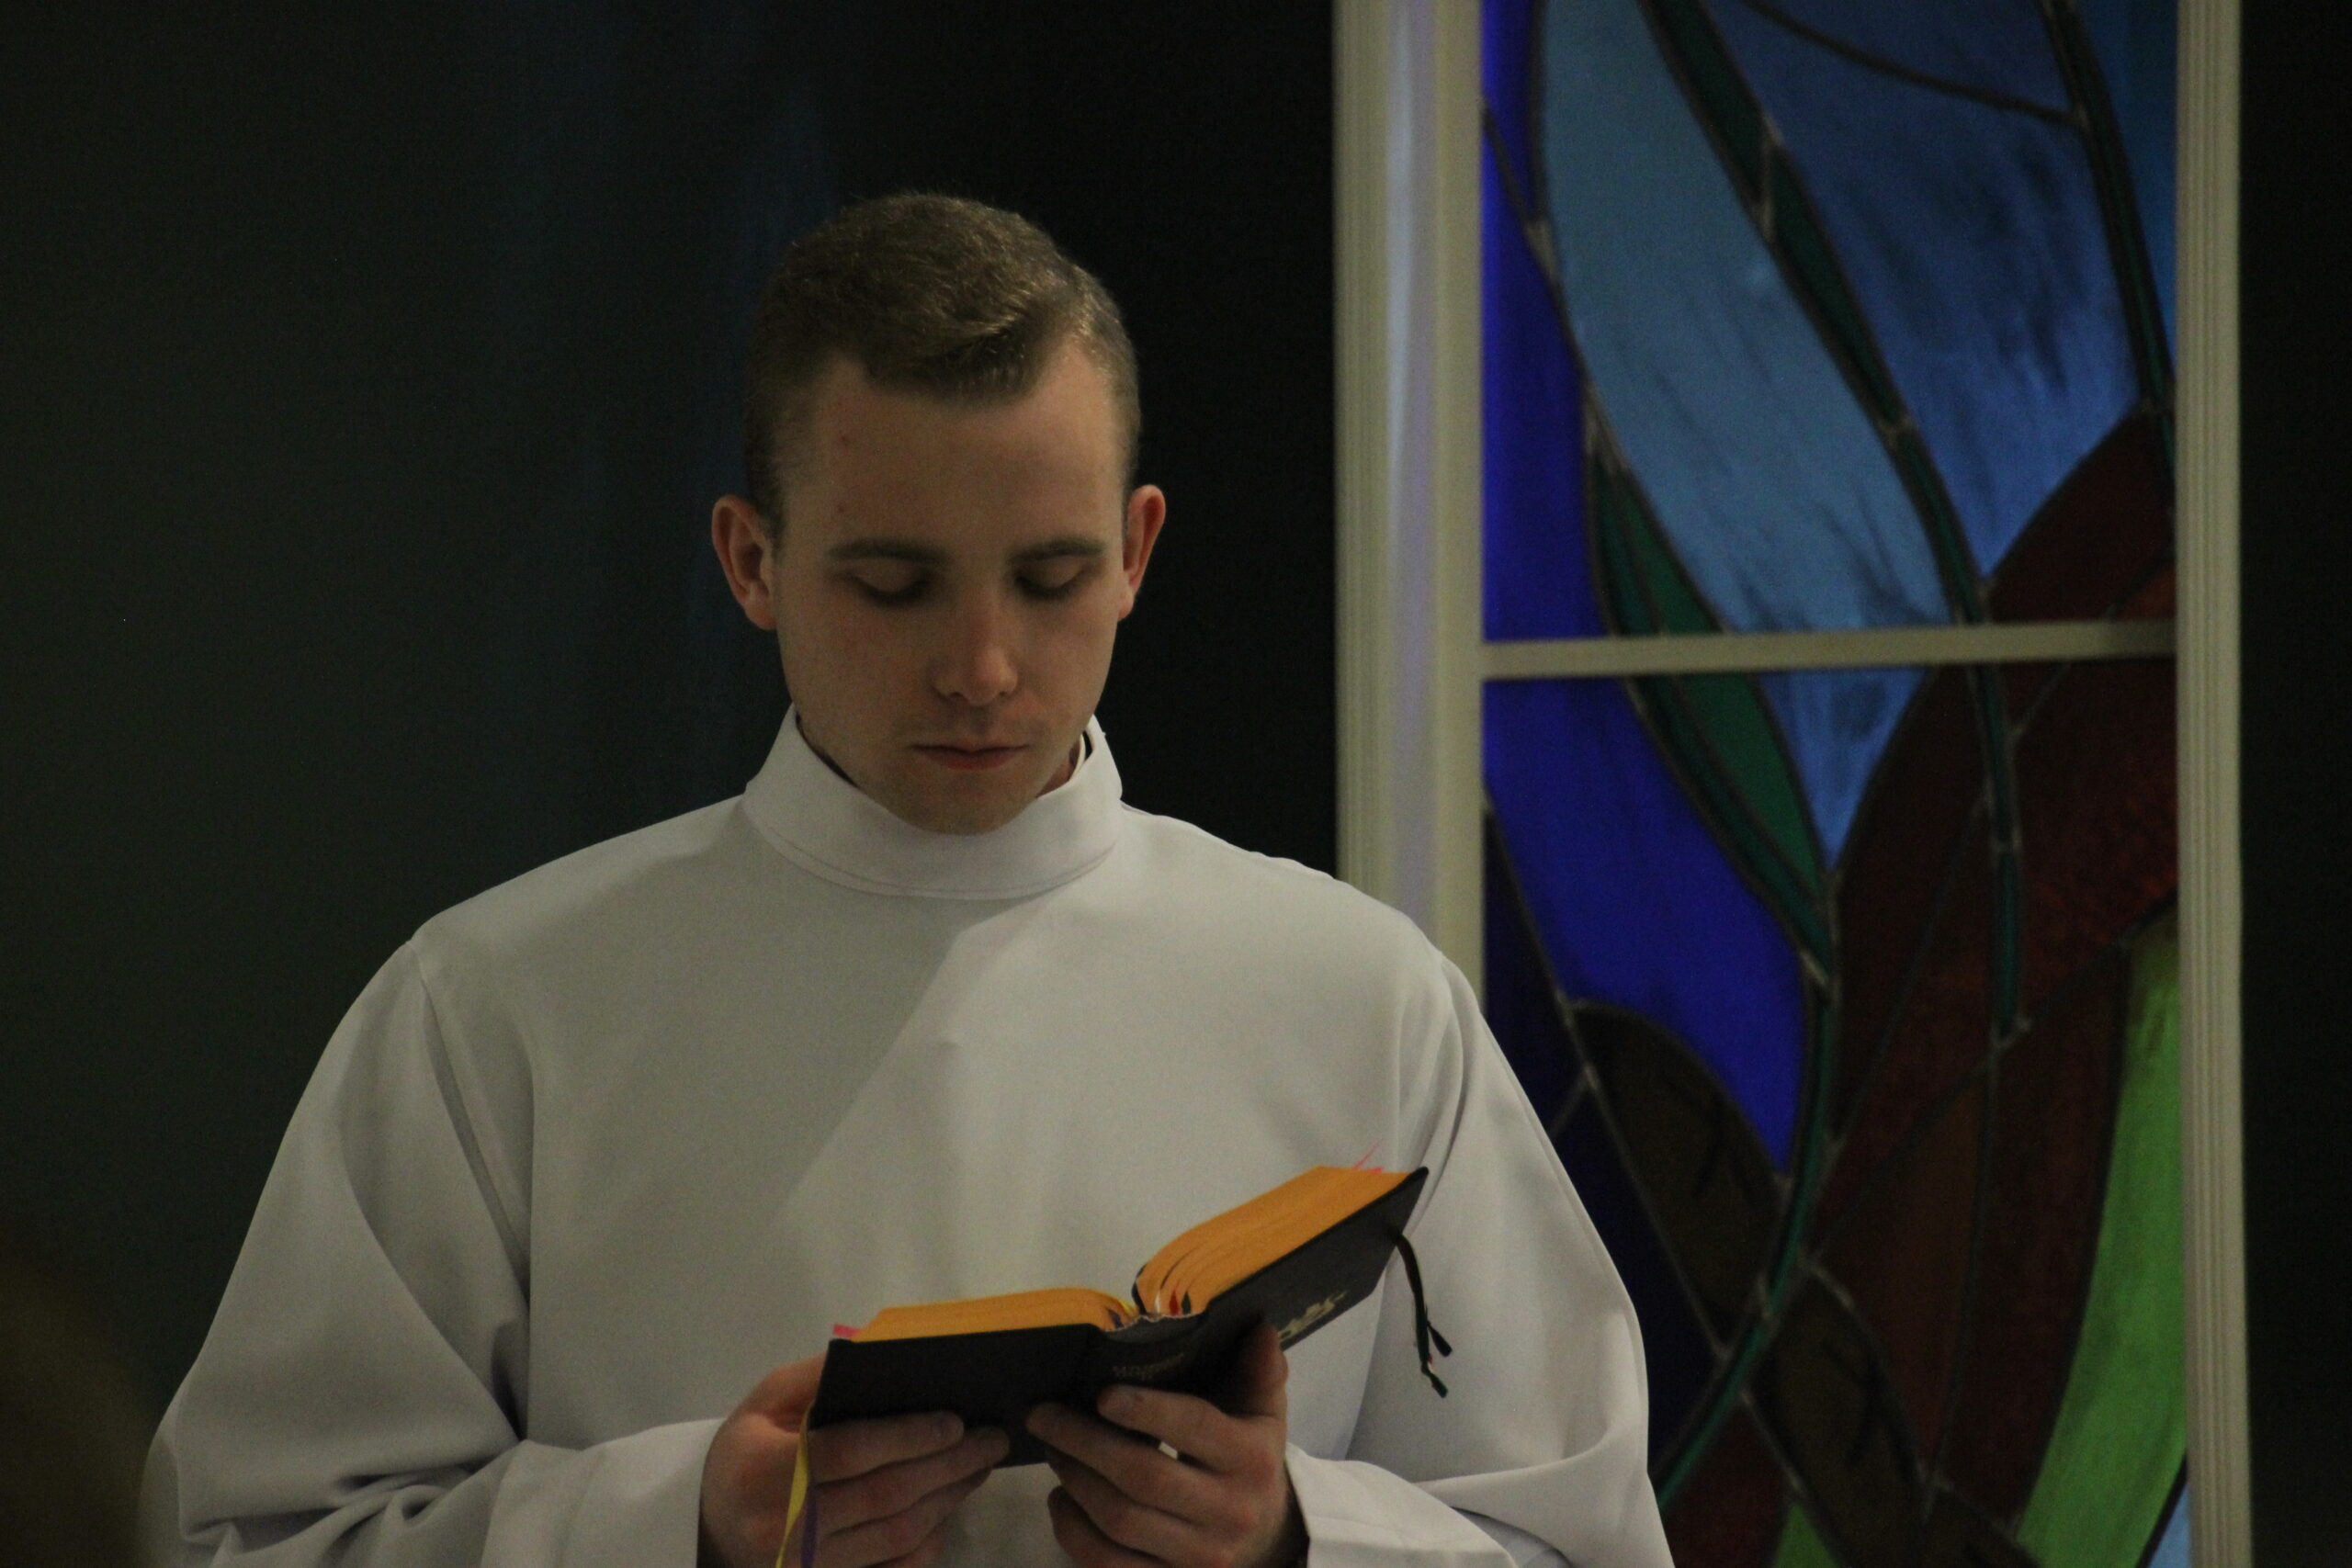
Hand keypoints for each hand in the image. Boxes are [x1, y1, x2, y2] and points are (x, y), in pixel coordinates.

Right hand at [700, 1354, 1008, 1567]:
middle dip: (947, 1464)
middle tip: (990, 1439)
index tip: (954, 1421)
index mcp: (763, 1471)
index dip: (906, 1437)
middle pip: (885, 1495)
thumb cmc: (747, 1453)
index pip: (848, 1452)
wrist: (715, 1527)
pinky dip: (929, 1540)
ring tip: (979, 1465)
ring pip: (897, 1533)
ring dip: (948, 1498)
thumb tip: (885, 1355)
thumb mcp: (766, 1401)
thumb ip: (819, 1377)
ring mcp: (807, 1567)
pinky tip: (949, 1507)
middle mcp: (784, 1528)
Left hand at [1028, 1322, 1305, 1567]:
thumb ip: (1258, 1371)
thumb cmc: (1249, 1458)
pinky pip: (1108, 1564)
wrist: (1268, 1537)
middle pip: (1143, 1477)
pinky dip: (1073, 1531)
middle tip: (1045, 1415)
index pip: (1194, 1429)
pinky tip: (1061, 1498)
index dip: (1146, 1410)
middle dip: (1085, 1442)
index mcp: (1251, 1459)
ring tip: (1052, 1448)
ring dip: (1074, 1481)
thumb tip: (1260, 1327)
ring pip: (1120, 1522)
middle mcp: (1229, 1512)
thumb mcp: (1263, 1412)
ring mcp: (1198, 1556)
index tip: (1102, 1394)